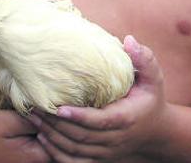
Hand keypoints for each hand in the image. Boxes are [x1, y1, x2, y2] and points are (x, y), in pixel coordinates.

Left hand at [31, 35, 167, 161]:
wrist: (157, 133)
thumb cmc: (151, 100)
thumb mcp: (154, 78)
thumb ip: (144, 59)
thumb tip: (129, 41)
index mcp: (126, 119)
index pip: (100, 121)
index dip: (79, 116)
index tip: (59, 107)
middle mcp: (115, 139)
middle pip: (81, 137)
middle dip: (55, 124)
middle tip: (34, 107)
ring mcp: (106, 152)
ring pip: (74, 150)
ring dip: (51, 136)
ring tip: (33, 118)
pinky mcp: (99, 159)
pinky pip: (74, 162)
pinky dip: (56, 154)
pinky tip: (42, 138)